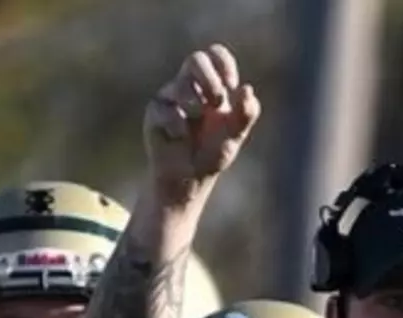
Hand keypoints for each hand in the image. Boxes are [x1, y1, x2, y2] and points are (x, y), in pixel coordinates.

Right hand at [143, 43, 260, 194]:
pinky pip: (166, 111)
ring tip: (198, 117)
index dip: (223, 63)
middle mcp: (189, 86)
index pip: (215, 56)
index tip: (231, 84)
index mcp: (211, 85)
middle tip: (217, 101)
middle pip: (195, 60)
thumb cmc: (212, 152)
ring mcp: (170, 98)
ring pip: (180, 85)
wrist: (191, 177)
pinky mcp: (154, 114)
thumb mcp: (235, 134)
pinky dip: (178, 126)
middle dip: (209, 78)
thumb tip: (248, 89)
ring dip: (194, 101)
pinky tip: (181, 138)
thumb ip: (246, 113)